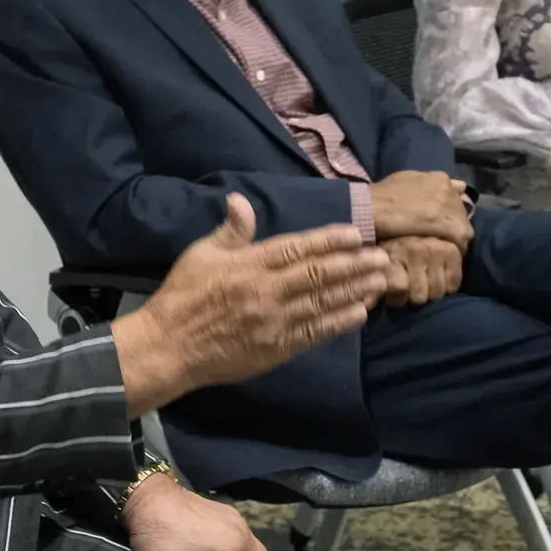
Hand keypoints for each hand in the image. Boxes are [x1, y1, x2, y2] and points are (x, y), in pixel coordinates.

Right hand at [114, 196, 392, 415]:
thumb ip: (229, 232)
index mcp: (249, 265)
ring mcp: (274, 322)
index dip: (329, 240)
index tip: (355, 234)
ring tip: (381, 281)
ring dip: (355, 291)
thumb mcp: (199, 255)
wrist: (168, 348)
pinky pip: (314, 333)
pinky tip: (359, 313)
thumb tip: (241, 201)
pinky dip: (339, 322)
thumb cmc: (182, 297)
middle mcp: (266, 292)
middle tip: (382, 257)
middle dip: (354, 265)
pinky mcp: (276, 349)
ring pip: (323, 303)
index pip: (296, 248)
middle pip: (318, 274)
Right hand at [368, 170, 471, 245]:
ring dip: (452, 238)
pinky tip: (442, 256)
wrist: (374, 209)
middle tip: (436, 236)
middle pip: (459, 212)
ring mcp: (454, 210)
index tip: (435, 220)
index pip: (454, 195)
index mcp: (440, 178)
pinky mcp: (454, 228)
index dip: (445, 210)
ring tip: (438, 248)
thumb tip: (456, 186)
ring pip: (463, 227)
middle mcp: (452, 191)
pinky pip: (462, 242)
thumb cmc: (383, 195)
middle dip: (450, 223)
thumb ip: (428, 182)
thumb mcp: (406, 179)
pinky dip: (454, 249)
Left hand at [379, 236, 464, 305]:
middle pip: (419, 297)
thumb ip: (375, 280)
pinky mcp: (453, 253)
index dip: (396, 298)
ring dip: (430, 292)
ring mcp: (437, 251)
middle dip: (412, 297)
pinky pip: (453, 285)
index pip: (400, 288)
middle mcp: (416, 249)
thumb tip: (371, 302)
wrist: (419, 216)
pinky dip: (447, 285)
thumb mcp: (378, 258)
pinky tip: (438, 276)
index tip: (394, 294)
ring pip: (436, 293)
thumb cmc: (393, 242)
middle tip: (410, 288)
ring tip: (423, 283)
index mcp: (393, 250)